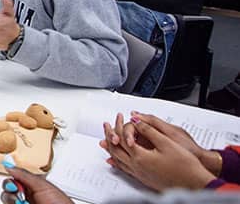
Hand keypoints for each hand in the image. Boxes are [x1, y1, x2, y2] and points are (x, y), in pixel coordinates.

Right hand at [3, 167, 73, 203]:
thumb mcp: (43, 185)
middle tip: (18, 192)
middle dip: (10, 188)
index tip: (13, 180)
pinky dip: (12, 203)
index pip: (15, 177)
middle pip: (8, 188)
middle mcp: (27, 195)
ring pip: (7, 199)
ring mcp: (23, 203)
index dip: (11, 177)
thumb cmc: (60, 203)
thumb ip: (25, 175)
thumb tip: (9, 166)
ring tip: (22, 201)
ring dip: (11, 198)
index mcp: (33, 185)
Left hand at [100, 115, 215, 190]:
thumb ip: (148, 129)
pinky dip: (117, 162)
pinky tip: (114, 161)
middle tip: (107, 125)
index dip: (119, 125)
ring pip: (118, 159)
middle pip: (115, 148)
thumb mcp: (167, 142)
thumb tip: (135, 119)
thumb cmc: (184, 165)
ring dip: (110, 148)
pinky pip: (124, 169)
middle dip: (110, 135)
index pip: (122, 137)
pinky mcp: (144, 179)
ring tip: (106, 140)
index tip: (118, 117)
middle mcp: (136, 166)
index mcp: (140, 155)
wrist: (194, 183)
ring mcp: (139, 174)